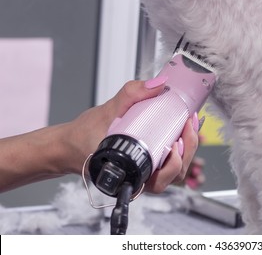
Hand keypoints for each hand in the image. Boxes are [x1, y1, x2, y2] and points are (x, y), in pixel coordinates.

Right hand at [67, 78, 198, 193]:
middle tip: (189, 124)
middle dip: (189, 148)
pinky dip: (180, 145)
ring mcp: (146, 171)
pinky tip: (181, 128)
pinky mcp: (148, 163)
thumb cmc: (83, 137)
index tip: (181, 137)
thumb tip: (159, 83)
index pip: (162, 177)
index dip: (177, 160)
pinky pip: (169, 160)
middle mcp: (140, 177)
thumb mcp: (107, 111)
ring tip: (188, 125)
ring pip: (175, 169)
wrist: (71, 144)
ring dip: (187, 148)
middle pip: (175, 174)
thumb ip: (132, 94)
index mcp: (130, 174)